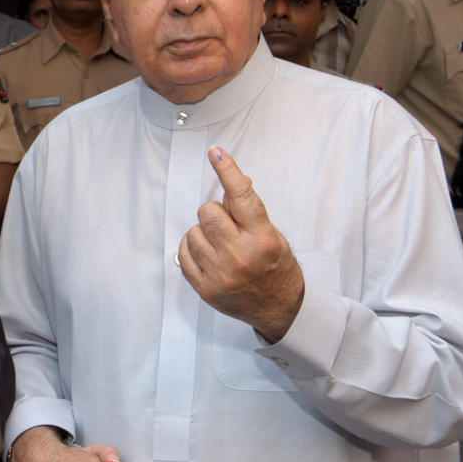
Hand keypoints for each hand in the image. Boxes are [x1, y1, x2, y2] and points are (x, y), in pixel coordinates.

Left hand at [178, 147, 303, 342]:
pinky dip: (192, 249)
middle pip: (207, 211)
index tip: (216, 153)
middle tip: (226, 226)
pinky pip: (183, 254)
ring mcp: (220, 274)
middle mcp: (240, 255)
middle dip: (214, 212)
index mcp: (262, 238)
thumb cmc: (276, 267)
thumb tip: (228, 185)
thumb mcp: (273, 235)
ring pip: (193, 231)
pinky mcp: (205, 288)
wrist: (279, 308)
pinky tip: (208, 255)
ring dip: (203, 233)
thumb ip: (249, 212)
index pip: (241, 196)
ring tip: (220, 246)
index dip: (227, 170)